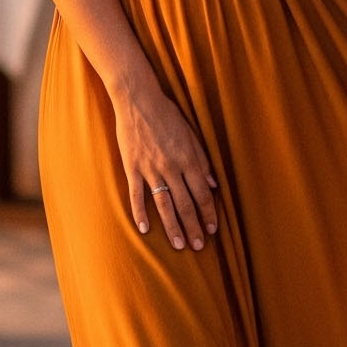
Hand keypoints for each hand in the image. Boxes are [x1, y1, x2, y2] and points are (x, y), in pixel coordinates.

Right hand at [110, 74, 219, 250]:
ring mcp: (150, 169)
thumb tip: (213, 183)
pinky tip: (145, 229)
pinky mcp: (132, 168)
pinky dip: (140, 213)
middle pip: (186, 204)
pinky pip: (137, 195)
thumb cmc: (167, 115)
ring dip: (173, 227)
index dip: (209, 213)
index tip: (213, 229)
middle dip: (194, 227)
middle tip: (199, 246)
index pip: (203, 194)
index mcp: (189, 159)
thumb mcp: (192, 134)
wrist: (138, 100)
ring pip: (164, 205)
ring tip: (179, 244)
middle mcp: (171, 168)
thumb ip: (202, 160)